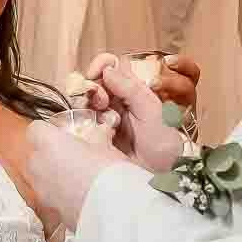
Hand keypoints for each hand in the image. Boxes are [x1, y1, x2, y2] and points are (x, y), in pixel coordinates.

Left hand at [26, 117, 127, 236]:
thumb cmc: (107, 172)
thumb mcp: (106, 147)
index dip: (49, 131)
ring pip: (40, 174)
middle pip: (36, 153)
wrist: (112, 210)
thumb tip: (100, 133)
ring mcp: (40, 189)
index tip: (64, 134)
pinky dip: (59, 192)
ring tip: (78, 176)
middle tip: (74, 154)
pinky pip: (49, 194)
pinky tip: (79, 194)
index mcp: (47, 142)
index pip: (36, 128)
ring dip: (54, 173)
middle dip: (51, 153)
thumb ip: (97, 137)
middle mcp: (37, 164)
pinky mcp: (48, 208)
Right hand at [83, 52, 192, 173]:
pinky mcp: (93, 136)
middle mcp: (116, 102)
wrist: (160, 177)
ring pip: (83, 101)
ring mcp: (102, 119)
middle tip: (100, 101)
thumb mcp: (152, 110)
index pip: (111, 67)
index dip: (101, 65)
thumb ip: (131, 88)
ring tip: (98, 116)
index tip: (96, 73)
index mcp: (133, 91)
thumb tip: (107, 70)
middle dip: (92, 87)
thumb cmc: (162, 143)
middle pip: (92, 83)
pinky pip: (79, 121)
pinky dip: (82, 120)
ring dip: (86, 103)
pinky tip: (93, 129)